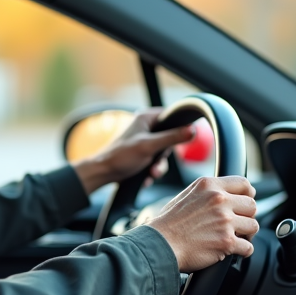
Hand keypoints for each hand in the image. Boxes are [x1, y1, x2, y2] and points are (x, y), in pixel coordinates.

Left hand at [73, 108, 195, 194]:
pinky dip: (151, 172)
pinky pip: (154, 163)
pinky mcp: (141, 155)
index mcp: (146, 118)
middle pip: (169, 139)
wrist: (102, 173)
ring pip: (162, 154)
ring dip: (158, 168)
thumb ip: (171, 138)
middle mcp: (145, 128)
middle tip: (157, 164)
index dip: (179, 127)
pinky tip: (144, 178)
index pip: (171, 116)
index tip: (184, 138)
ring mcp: (143, 142)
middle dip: (164, 157)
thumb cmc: (120, 156)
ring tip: (150, 174)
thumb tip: (193, 130)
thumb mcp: (149, 146)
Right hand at [147, 176, 258, 271]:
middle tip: (239, 225)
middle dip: (247, 217)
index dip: (248, 194)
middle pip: (252, 205)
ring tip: (238, 239)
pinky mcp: (226, 241)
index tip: (246, 202)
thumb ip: (207, 193)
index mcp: (209, 186)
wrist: (159, 244)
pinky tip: (236, 252)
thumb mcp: (186, 195)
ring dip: (247, 235)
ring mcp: (224, 221)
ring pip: (253, 226)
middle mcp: (219, 200)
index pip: (243, 183)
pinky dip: (244, 252)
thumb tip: (223, 196)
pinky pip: (248, 247)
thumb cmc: (168, 224)